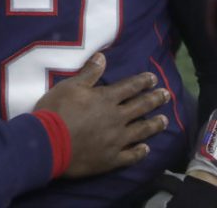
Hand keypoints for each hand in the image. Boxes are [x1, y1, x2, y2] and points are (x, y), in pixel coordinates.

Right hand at [34, 52, 170, 177]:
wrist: (50, 143)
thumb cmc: (57, 111)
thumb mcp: (70, 86)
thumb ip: (89, 73)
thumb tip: (103, 56)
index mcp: (107, 99)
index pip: (130, 87)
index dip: (143, 82)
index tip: (154, 79)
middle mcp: (117, 118)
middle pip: (140, 107)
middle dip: (155, 99)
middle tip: (167, 95)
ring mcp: (116, 140)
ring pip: (141, 131)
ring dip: (154, 125)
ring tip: (164, 121)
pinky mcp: (111, 159)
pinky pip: (131, 156)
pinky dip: (140, 152)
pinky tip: (146, 149)